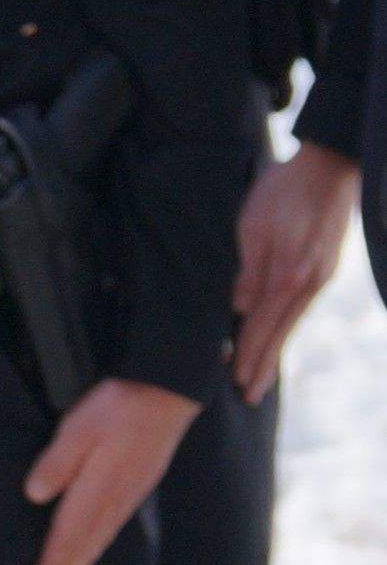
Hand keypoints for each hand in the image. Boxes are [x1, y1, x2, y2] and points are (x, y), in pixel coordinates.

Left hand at [25, 378, 202, 564]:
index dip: (54, 560)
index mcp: (99, 486)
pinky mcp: (136, 488)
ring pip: (101, 539)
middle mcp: (116, 498)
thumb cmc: (118, 407)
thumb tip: (35, 496)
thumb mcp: (79, 426)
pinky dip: (98, 546)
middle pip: (86, 544)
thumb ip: (57, 462)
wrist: (165, 395)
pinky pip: (112, 527)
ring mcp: (129, 495)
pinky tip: (92, 551)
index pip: (70, 531)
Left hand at [234, 144, 356, 404]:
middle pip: (279, 333)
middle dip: (262, 365)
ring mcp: (318, 278)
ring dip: (275, 350)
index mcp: (287, 276)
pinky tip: (280, 334)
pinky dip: (287, 327)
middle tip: (250, 395)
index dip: (247, 354)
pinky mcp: (322, 269)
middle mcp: (306, 284)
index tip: (235, 380)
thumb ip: (247, 270)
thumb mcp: (253, 225)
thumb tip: (240, 310)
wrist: (329, 169)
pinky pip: (300, 308)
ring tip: (262, 375)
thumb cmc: (283, 191)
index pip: (261, 325)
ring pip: (291, 323)